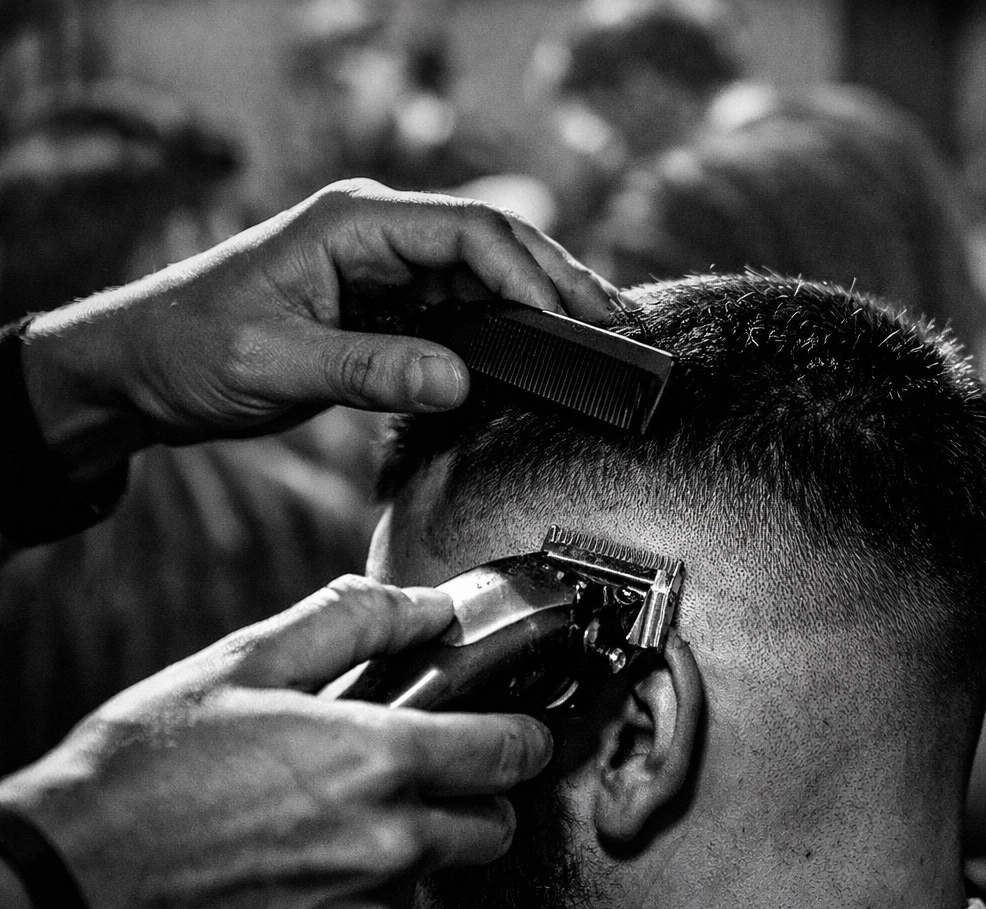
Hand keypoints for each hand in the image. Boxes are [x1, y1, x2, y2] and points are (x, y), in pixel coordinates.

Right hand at [0, 575, 552, 908]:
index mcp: (378, 759)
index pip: (511, 751)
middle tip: (424, 776)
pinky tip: (296, 868)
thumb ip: (354, 621)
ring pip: (429, 876)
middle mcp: (386, 841)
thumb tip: (430, 606)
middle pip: (493, 826)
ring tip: (324, 820)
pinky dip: (354, 899)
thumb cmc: (148, 769)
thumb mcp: (246, 662)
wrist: (74, 880)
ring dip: (403, 849)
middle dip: (475, 798)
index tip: (516, 730)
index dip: (523, 736)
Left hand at [19, 178, 620, 481]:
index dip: (530, 275)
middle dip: (558, 280)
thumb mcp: (276, 365)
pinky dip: (505, 328)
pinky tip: (539, 354)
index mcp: (353, 223)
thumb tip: (459, 379)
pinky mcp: (384, 302)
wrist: (140, 367)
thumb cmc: (192, 352)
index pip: (470, 231)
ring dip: (539, 304)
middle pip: (493, 243)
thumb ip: (371, 369)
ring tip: (595, 339)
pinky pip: (460, 307)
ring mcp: (384, 265)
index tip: (570, 323)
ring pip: (485, 274)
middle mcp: (377, 232)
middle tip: (617, 323)